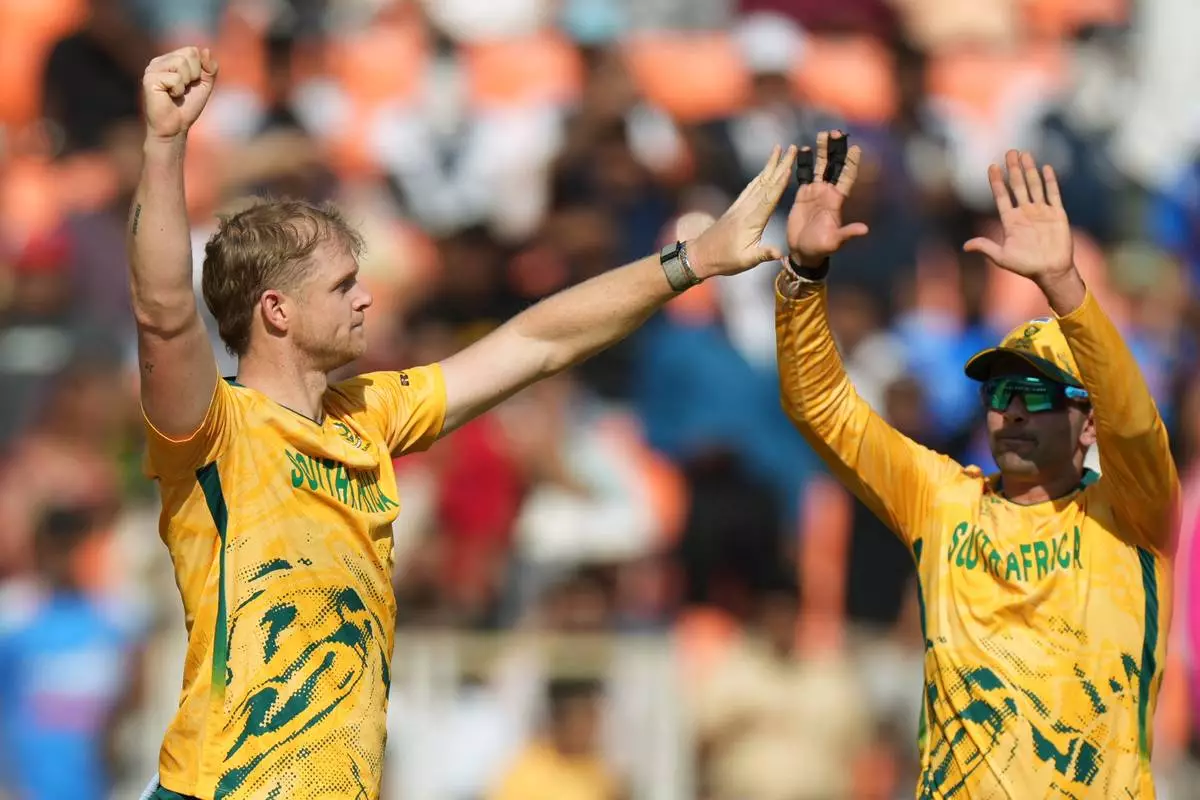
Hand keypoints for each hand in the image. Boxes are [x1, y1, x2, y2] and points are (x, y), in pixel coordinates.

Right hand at [142, 47, 218, 141]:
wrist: (175, 127)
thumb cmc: (188, 106)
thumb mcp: (204, 85)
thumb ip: (209, 68)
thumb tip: (206, 49)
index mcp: (170, 60)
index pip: (193, 51)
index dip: (200, 69)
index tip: (192, 84)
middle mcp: (159, 61)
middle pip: (189, 53)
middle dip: (194, 75)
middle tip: (184, 89)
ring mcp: (152, 69)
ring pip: (182, 63)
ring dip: (186, 82)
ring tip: (176, 92)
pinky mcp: (149, 79)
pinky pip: (175, 78)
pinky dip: (178, 90)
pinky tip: (169, 96)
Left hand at [687, 145, 796, 277]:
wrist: (700, 256)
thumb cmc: (724, 260)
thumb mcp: (746, 261)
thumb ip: (763, 254)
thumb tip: (781, 253)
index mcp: (752, 220)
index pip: (769, 196)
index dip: (780, 181)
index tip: (789, 165)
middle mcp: (746, 209)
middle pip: (767, 182)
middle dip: (780, 164)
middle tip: (792, 147)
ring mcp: (740, 206)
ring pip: (758, 181)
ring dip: (770, 165)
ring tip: (778, 150)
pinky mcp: (736, 208)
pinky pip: (751, 188)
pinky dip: (760, 176)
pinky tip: (764, 172)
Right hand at [786, 130, 869, 264]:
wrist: (803, 252)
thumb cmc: (821, 248)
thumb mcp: (835, 241)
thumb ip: (848, 233)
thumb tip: (865, 230)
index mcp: (837, 200)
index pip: (847, 176)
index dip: (852, 162)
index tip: (855, 148)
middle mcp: (828, 193)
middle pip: (834, 165)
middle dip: (836, 149)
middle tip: (836, 132)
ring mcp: (815, 193)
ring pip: (819, 166)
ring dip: (821, 151)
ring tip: (822, 134)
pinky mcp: (802, 195)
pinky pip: (803, 175)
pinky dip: (802, 163)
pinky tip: (801, 150)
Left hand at [963, 151, 1073, 282]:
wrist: (1051, 271)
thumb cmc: (1026, 266)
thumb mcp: (1002, 258)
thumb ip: (986, 248)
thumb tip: (965, 246)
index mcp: (1011, 221)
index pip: (1002, 196)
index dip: (996, 182)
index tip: (992, 166)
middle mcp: (1025, 213)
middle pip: (1017, 186)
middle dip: (1013, 169)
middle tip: (1009, 151)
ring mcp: (1041, 212)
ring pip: (1034, 186)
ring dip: (1029, 170)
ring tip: (1024, 154)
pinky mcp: (1057, 214)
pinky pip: (1053, 194)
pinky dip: (1050, 181)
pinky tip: (1046, 167)